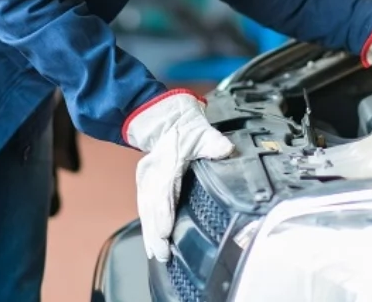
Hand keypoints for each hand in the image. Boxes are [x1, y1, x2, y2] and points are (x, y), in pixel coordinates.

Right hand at [123, 90, 234, 261]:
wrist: (165, 118)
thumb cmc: (185, 126)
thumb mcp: (200, 130)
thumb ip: (212, 141)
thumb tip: (226, 149)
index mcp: (165, 161)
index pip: (163, 191)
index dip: (163, 213)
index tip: (165, 232)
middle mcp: (152, 173)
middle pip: (151, 206)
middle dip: (155, 231)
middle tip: (161, 254)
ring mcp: (147, 179)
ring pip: (146, 210)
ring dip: (149, 232)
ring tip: (154, 253)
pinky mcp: (147, 184)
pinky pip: (145, 208)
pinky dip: (148, 225)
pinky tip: (151, 241)